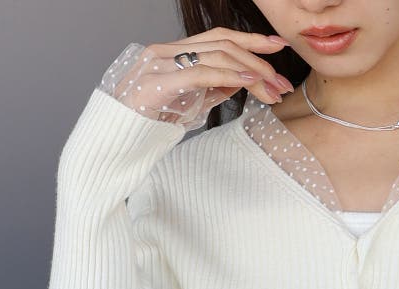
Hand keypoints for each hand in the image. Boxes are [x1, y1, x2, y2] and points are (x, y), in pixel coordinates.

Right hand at [102, 27, 293, 125]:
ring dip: (250, 72)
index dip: (250, 40)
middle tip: (281, 81)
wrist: (117, 140)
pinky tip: (248, 84)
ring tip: (271, 89)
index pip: (218, 37)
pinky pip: (200, 73)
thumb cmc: (149, 123)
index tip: (277, 46)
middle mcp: (166, 50)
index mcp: (173, 53)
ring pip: (216, 55)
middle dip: (257, 59)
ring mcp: (159, 63)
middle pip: (222, 43)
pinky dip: (228, 76)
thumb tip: (239, 82)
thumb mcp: (189, 105)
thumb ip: (211, 89)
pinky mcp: (157, 83)